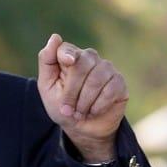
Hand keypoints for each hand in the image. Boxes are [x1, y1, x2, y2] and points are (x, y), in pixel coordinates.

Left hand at [37, 33, 128, 161]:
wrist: (81, 129)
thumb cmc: (62, 106)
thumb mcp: (47, 87)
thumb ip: (47, 61)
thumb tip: (55, 37)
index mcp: (70, 58)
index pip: (67, 49)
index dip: (67, 54)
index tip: (69, 62)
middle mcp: (89, 58)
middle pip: (82, 64)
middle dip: (72, 91)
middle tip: (67, 109)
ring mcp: (106, 69)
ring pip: (97, 78)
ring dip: (85, 101)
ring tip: (80, 113)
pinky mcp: (119, 82)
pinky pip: (110, 89)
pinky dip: (99, 104)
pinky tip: (94, 111)